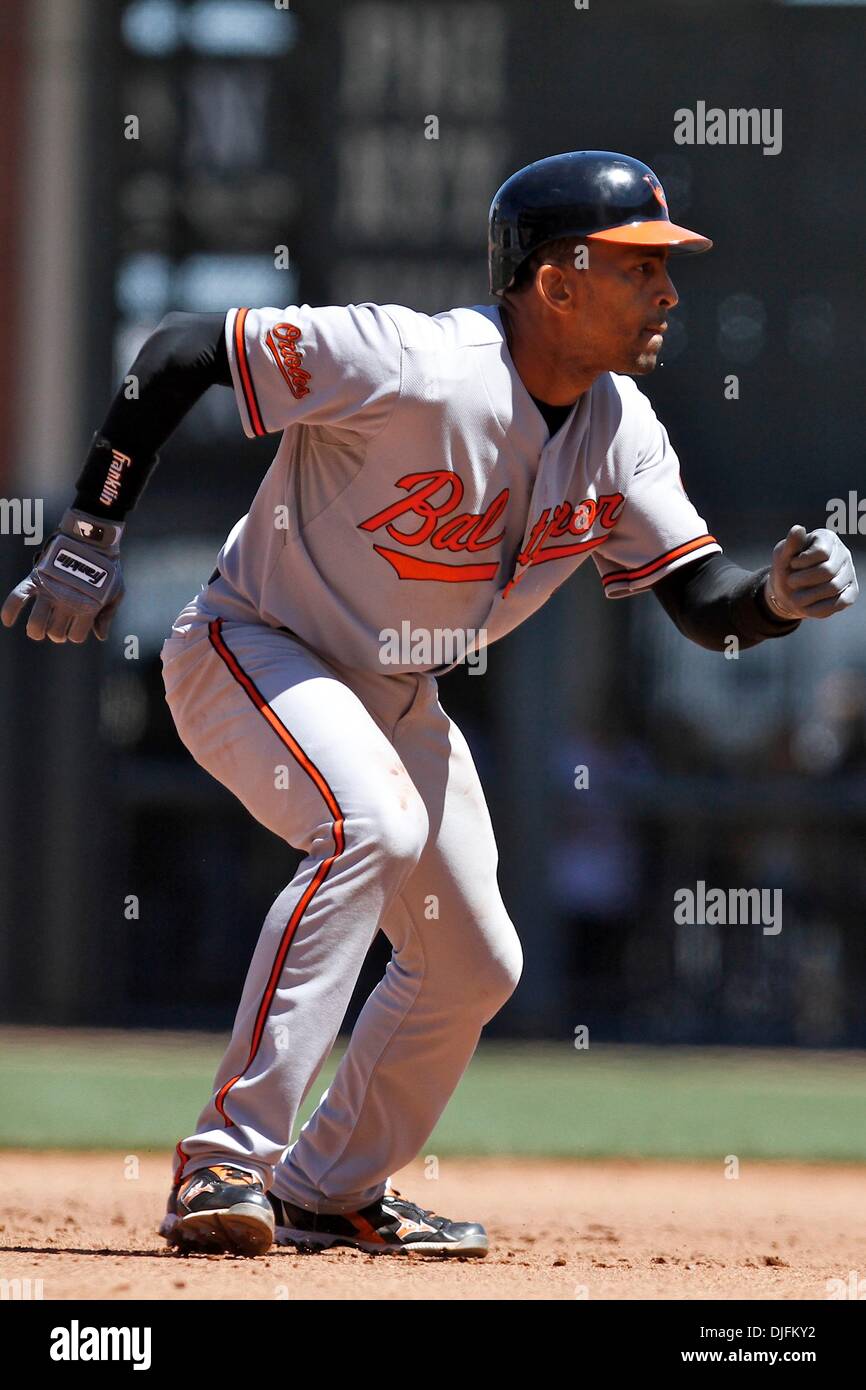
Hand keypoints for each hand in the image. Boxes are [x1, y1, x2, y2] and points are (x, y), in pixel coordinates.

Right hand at [1, 509, 124, 643]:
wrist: (93, 538)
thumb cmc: (108, 567)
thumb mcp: (117, 591)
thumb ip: (107, 614)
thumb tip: (100, 636)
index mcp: (87, 606)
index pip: (76, 635)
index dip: (76, 634)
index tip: (76, 626)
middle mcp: (67, 601)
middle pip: (55, 632)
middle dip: (56, 634)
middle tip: (58, 626)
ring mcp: (50, 590)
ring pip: (37, 623)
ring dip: (36, 631)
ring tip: (37, 632)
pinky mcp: (37, 578)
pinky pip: (18, 597)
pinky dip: (9, 610)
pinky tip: (7, 621)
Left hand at [765, 525, 857, 620]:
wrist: (789, 591)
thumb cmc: (786, 569)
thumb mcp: (783, 555)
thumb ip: (790, 544)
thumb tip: (798, 528)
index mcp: (827, 538)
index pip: (820, 553)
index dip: (801, 562)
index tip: (792, 564)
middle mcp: (843, 553)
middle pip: (827, 571)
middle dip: (803, 580)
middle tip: (791, 582)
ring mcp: (850, 573)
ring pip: (833, 588)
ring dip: (808, 596)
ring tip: (795, 597)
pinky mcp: (852, 592)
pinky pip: (840, 603)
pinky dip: (819, 608)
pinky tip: (806, 607)